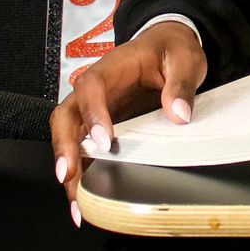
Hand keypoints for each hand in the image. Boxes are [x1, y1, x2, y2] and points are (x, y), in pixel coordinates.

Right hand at [49, 20, 205, 224]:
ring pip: (69, 139)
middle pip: (66, 117)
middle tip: (69, 176)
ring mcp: (94, 111)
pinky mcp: (100, 128)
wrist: (168, 47)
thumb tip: (178, 113)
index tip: (105, 141)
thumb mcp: (185, 59)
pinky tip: (85, 200)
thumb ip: (181, 83)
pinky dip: (82, 175)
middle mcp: (94, 91)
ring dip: (70, 170)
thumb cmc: (171, 50)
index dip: (93, 114)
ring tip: (78, 203)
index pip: (91, 88)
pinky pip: (84, 151)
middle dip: (65, 148)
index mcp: (111, 68)